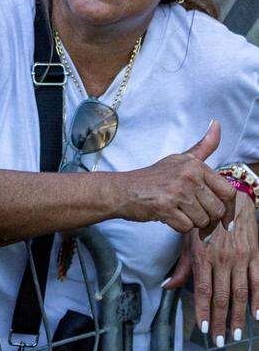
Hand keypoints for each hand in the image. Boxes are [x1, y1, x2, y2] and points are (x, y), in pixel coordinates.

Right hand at [115, 122, 237, 234]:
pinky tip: (168, 216)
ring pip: (203, 221)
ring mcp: (176, 191)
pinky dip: (178, 227)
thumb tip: (217, 123)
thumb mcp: (180, 159)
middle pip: (217, 210)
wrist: (122, 190)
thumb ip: (203, 146)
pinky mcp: (165, 207)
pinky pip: (187, 227)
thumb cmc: (153, 178)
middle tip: (192, 214)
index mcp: (195, 165)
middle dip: (207, 218)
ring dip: (192, 222)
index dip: (229, 209)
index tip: (224, 219)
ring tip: (177, 211)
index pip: (228, 192)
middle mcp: (187, 175)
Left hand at [164, 190, 258, 348]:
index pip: (203, 290)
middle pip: (222, 297)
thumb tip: (166, 286)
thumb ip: (182, 266)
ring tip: (235, 334)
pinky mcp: (255, 256)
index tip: (202, 329)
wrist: (230, 199)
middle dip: (220, 321)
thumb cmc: (205, 221)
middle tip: (218, 340)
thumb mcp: (188, 240)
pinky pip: (258, 281)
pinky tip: (257, 316)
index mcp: (203, 256)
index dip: (203, 311)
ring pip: (241, 294)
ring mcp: (240, 258)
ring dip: (238, 316)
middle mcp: (222, 259)